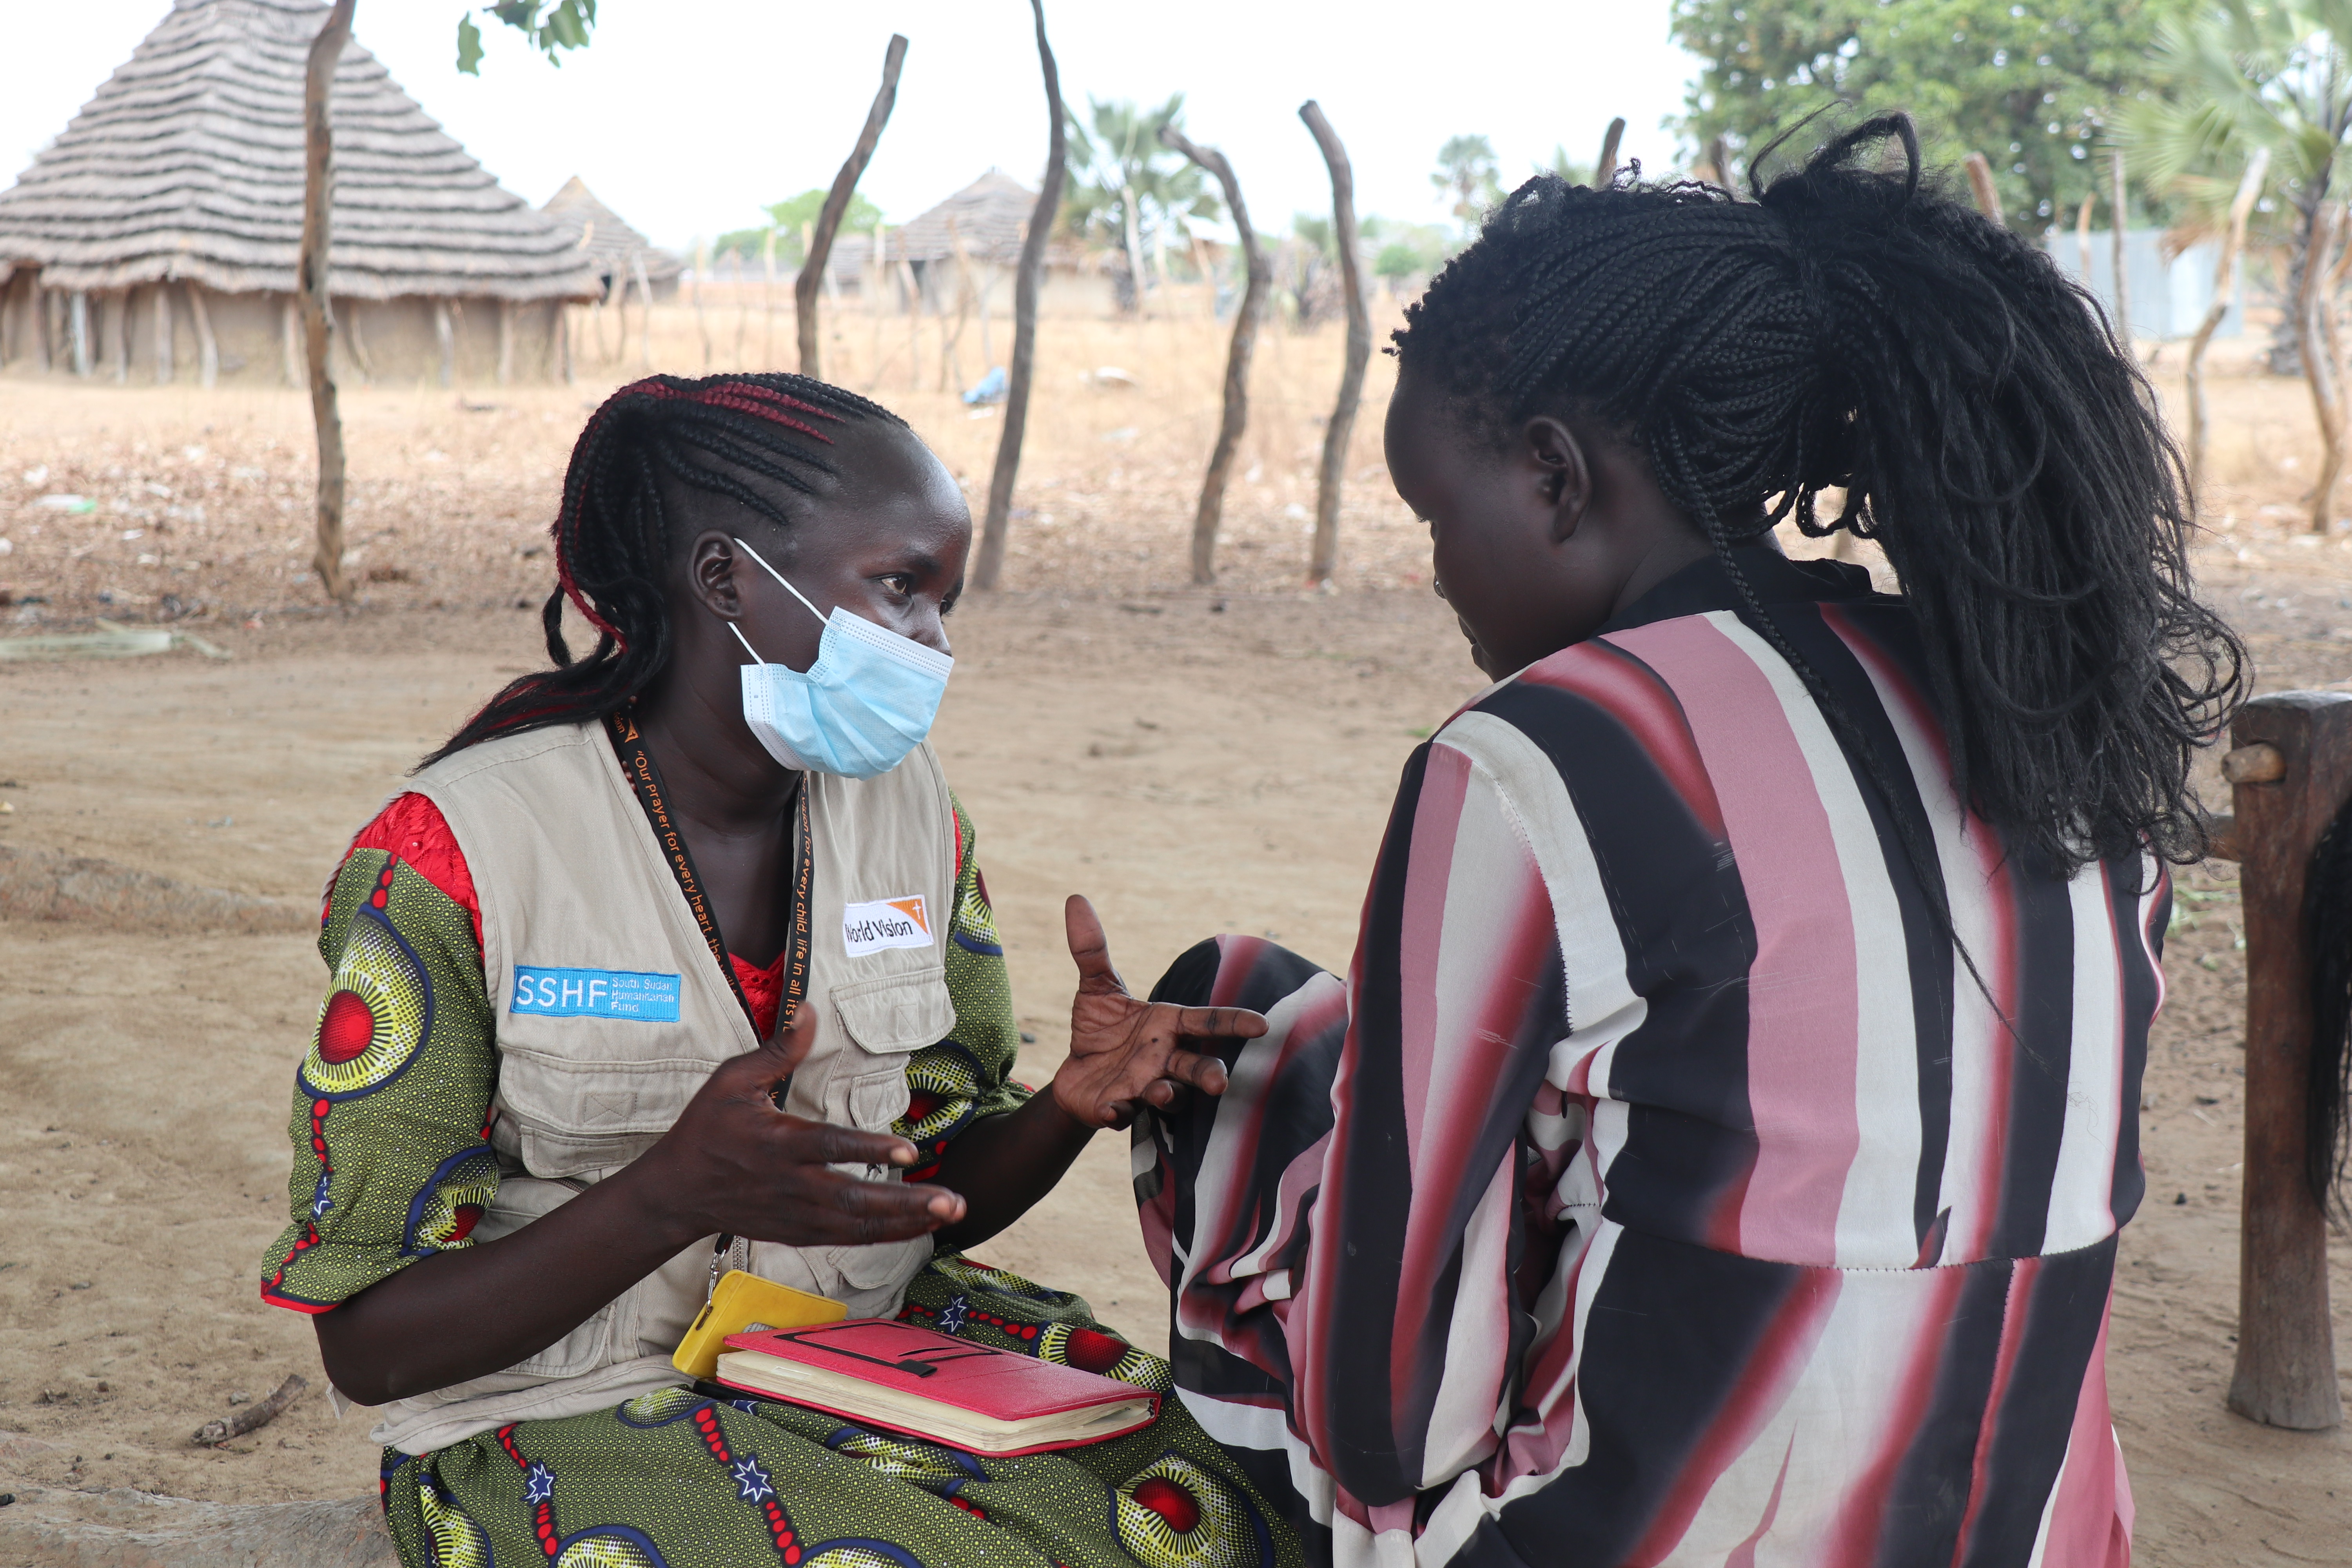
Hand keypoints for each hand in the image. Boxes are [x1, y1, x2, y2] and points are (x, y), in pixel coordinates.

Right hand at [633, 1003, 965, 1246]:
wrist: (676, 1193)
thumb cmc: (706, 1130)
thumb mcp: (731, 1081)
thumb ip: (777, 1050)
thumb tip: (809, 1008)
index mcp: (778, 1143)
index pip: (831, 1147)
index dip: (869, 1148)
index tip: (909, 1149)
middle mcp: (792, 1185)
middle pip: (857, 1199)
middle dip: (907, 1202)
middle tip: (953, 1200)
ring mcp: (797, 1214)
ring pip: (859, 1224)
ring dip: (906, 1220)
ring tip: (950, 1212)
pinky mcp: (799, 1232)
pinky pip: (848, 1237)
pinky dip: (885, 1235)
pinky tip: (918, 1227)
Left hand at [1053, 895, 1263, 1128]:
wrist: (1077, 1072)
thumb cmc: (1102, 1029)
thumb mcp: (1096, 987)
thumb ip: (1091, 951)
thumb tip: (1075, 899)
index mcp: (1168, 1026)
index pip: (1206, 1021)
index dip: (1234, 1022)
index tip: (1263, 1025)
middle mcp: (1164, 1059)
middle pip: (1197, 1066)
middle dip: (1209, 1074)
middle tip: (1220, 1082)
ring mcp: (1143, 1087)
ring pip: (1167, 1095)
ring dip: (1166, 1095)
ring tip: (1160, 1092)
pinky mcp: (1117, 1109)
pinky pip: (1122, 1115)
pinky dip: (1117, 1114)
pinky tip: (1109, 1111)